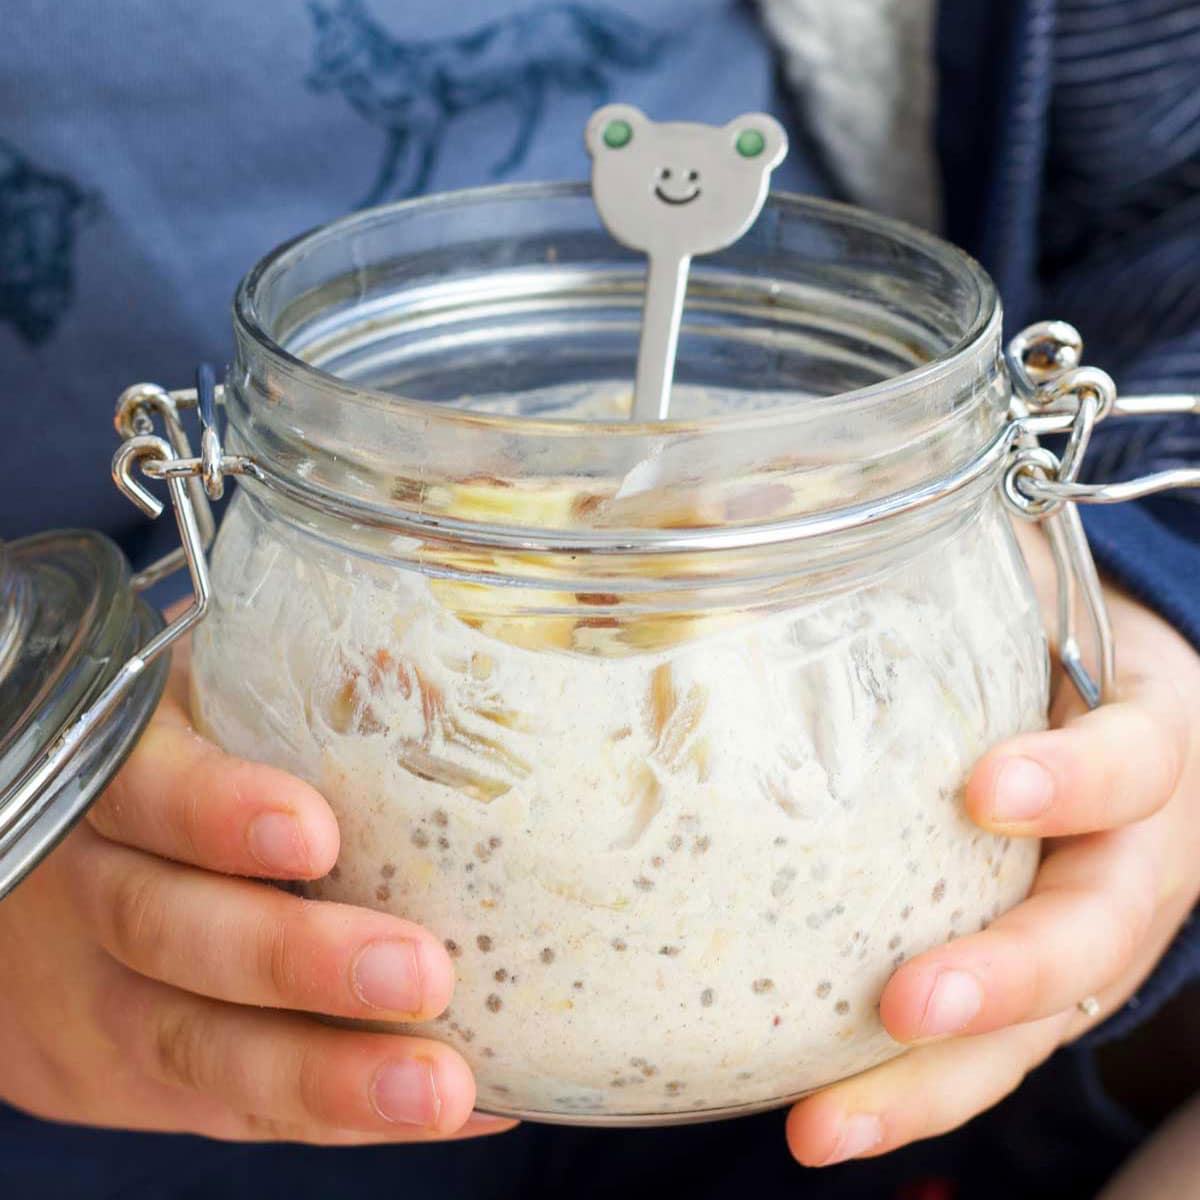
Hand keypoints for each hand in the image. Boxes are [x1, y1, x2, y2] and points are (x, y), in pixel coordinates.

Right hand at [0, 624, 516, 1144]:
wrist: (45, 900)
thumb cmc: (175, 779)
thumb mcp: (212, 715)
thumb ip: (310, 698)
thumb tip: (435, 681)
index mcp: (114, 784)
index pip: (144, 791)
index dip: (218, 812)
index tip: (318, 834)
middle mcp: (89, 894)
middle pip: (166, 930)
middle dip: (295, 961)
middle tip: (420, 974)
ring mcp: (97, 1001)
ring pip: (193, 1046)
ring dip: (325, 1076)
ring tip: (438, 1088)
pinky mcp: (130, 1082)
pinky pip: (231, 1113)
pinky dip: (341, 1117)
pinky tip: (458, 1111)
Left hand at [786, 524, 1199, 1164]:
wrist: (1096, 691)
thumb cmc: (1041, 631)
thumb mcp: (1007, 578)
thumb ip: (910, 546)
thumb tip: (735, 490)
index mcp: (1143, 735)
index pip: (1133, 758)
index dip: (1074, 774)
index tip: (990, 784)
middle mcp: (1126, 849)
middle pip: (1096, 934)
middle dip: (1008, 979)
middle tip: (909, 1007)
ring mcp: (1077, 923)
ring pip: (1035, 1027)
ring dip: (932, 1085)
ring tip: (822, 1130)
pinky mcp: (1025, 974)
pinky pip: (979, 1047)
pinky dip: (903, 1089)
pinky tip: (815, 1115)